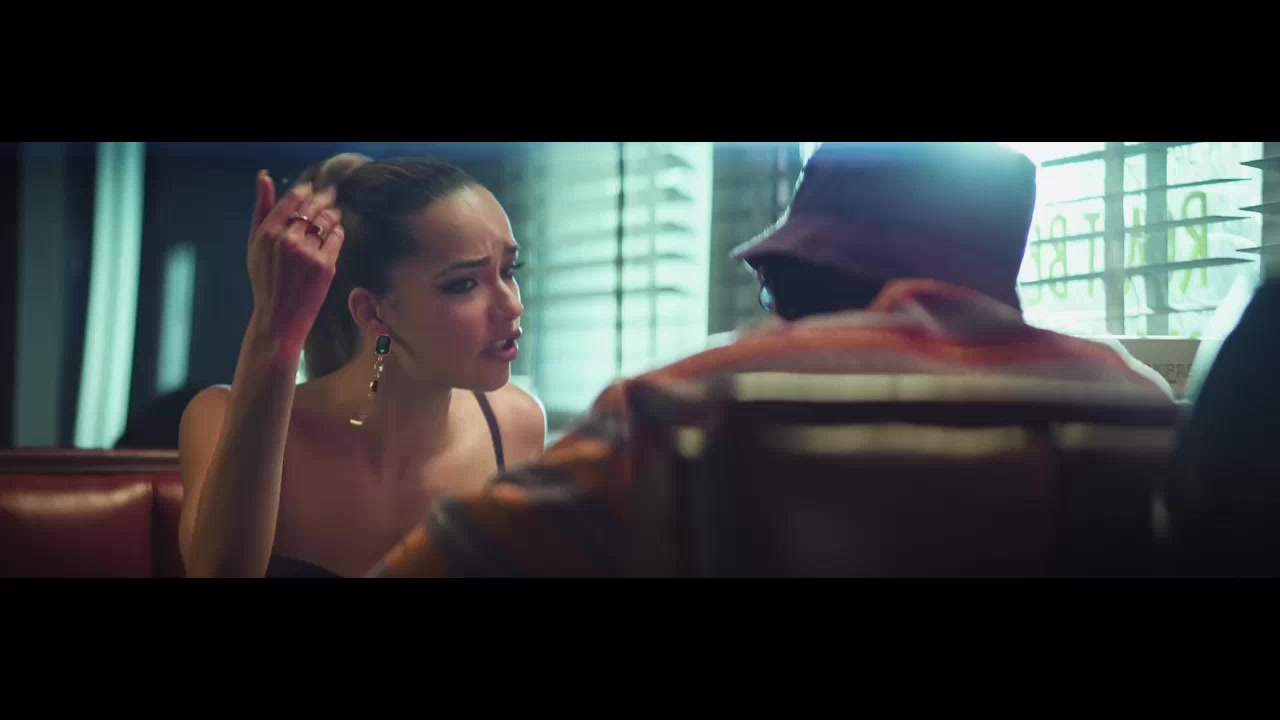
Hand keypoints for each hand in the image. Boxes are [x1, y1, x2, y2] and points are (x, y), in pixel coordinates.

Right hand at [245, 171, 345, 360]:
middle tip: (330, 196)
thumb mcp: (254, 244)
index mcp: (268, 232)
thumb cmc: (265, 280)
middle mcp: (289, 240)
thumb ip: (261, 209)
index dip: (307, 191)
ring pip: (328, 220)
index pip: (293, 199)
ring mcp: (309, 252)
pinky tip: (335, 233)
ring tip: (333, 214)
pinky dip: (338, 232)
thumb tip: (265, 176)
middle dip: (324, 199)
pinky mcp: (326, 265)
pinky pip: (337, 237)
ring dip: (333, 213)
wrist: (278, 317)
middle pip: (314, 208)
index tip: (312, 190)